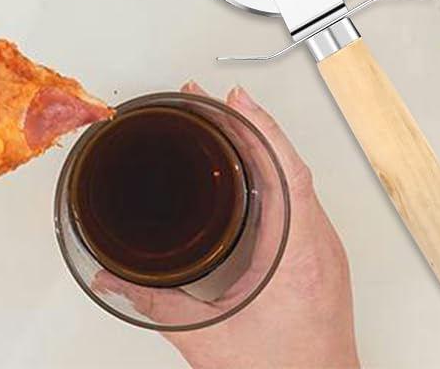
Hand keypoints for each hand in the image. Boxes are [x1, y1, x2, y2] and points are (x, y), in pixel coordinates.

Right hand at [107, 85, 358, 368]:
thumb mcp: (207, 339)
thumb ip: (155, 304)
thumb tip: (113, 279)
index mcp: (298, 252)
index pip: (287, 170)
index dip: (260, 127)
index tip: (234, 100)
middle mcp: (319, 244)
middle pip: (289, 164)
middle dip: (248, 126)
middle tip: (210, 102)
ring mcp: (326, 251)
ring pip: (298, 180)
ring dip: (263, 148)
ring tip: (227, 123)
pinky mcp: (324, 260)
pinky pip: (302, 199)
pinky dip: (275, 174)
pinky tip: (252, 170)